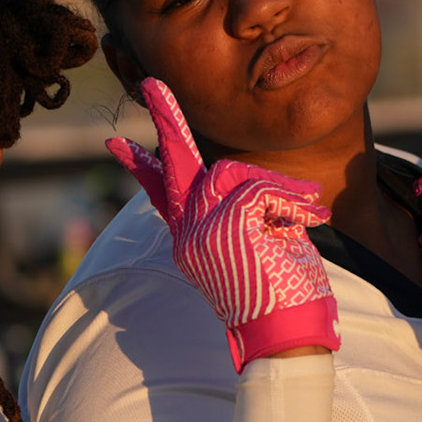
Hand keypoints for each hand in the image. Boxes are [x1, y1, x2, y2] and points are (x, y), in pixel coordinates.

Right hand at [108, 79, 339, 371]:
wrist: (286, 335)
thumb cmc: (281, 298)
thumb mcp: (255, 251)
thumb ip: (237, 216)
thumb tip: (234, 180)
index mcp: (190, 243)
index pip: (161, 196)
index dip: (142, 166)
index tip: (116, 143)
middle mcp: (187, 234)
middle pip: (179, 164)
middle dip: (166, 120)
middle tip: (152, 85)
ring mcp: (202, 227)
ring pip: (234, 173)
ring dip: (276, 191)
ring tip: (300, 220)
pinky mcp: (225, 221)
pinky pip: (261, 188)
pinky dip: (291, 202)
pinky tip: (305, 224)